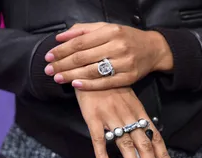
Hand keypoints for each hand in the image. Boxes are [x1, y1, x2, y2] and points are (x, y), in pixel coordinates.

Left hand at [45, 23, 172, 89]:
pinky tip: (76, 85)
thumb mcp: (107, 28)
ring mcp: (124, 63)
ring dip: (72, 76)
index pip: (80, 42)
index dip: (62, 50)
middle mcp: (118, 46)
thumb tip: (60, 37)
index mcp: (111, 31)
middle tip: (48, 70)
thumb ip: (83, 30)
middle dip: (62, 64)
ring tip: (58, 78)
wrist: (153, 49)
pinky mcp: (128, 78)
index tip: (48, 56)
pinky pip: (105, 83)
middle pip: (83, 57)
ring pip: (92, 71)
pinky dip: (89, 84)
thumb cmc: (127, 37)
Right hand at [75, 87, 174, 157]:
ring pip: (125, 144)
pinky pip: (98, 139)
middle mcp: (128, 116)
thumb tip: (146, 133)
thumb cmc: (112, 84)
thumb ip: (136, 115)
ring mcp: (111, 117)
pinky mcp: (93, 118)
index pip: (154, 136)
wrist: (93, 69)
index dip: (163, 154)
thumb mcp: (130, 98)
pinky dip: (102, 155)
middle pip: (144, 144)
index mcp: (138, 112)